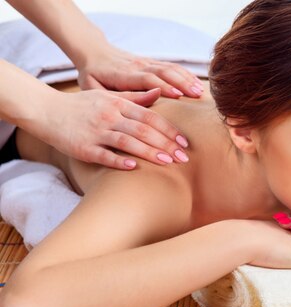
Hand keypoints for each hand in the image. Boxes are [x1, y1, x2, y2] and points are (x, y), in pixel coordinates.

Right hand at [34, 88, 188, 168]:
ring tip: (167, 162)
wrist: (45, 110)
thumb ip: (135, 98)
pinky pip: (104, 154)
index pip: (150, 118)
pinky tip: (133, 167)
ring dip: (149, 152)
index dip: (169, 130)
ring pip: (128, 142)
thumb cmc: (82, 106)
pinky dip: (118, 160)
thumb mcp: (109, 97)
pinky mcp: (84, 147)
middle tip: (183, 158)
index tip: (184, 143)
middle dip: (166, 144)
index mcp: (118, 104)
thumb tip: (159, 93)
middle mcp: (109, 116)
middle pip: (143, 130)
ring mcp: (96, 132)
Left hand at [77, 45, 203, 98]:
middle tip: (197, 96)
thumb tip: (149, 98)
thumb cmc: (93, 76)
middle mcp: (138, 66)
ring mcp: (146, 62)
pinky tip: (197, 83)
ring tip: (200, 92)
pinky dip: (186, 74)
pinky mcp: (152, 62)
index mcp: (123, 74)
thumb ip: (119, 95)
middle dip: (182, 83)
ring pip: (170, 68)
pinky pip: (172, 66)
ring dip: (187, 79)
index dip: (162, 86)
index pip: (146, 79)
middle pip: (164, 72)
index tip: (178, 95)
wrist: (94, 52)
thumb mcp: (96, 88)